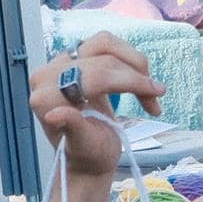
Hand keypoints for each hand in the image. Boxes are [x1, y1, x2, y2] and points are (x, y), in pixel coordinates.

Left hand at [31, 34, 162, 184]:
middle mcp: (48, 74)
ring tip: (149, 91)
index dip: (129, 82)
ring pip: (105, 43)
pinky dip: (129, 61)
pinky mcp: (75, 59)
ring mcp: (61, 64)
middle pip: (103, 57)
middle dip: (135, 78)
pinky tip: (140, 82)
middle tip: (155, 102)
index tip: (156, 94)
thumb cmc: (87, 156)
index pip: (95, 75)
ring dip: (134, 63)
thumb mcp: (84, 146)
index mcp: (46, 97)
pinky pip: (105, 46)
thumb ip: (72, 127)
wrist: (87, 158)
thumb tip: (54, 115)